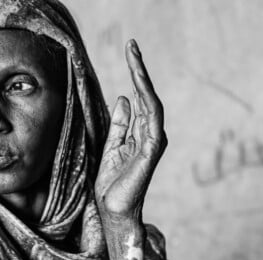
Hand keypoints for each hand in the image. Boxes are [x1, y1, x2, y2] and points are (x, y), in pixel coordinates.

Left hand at [95, 39, 166, 221]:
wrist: (113, 211)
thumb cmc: (112, 185)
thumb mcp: (110, 147)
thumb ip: (119, 125)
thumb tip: (124, 98)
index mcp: (141, 133)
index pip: (140, 98)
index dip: (136, 74)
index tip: (130, 51)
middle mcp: (151, 135)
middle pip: (147, 94)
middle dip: (140, 69)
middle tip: (132, 45)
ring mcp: (153, 142)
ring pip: (151, 102)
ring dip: (143, 78)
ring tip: (134, 57)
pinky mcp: (150, 151)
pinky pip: (151, 120)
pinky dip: (147, 100)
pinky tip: (138, 84)